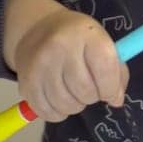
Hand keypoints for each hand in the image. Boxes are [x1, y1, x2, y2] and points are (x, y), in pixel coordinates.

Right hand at [3, 0, 126, 121]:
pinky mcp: (26, 82)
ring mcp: (40, 65)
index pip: (106, 68)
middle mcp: (60, 46)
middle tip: (90, 88)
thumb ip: (116, 70)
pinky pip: (48, 113)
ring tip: (74, 92)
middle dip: (93, 96)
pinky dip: (58, 113)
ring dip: (76, 105)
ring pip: (67, 105)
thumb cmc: (77, 38)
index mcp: (86, 33)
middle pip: (86, 91)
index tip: (109, 91)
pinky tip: (59, 99)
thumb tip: (115, 100)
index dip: (111, 88)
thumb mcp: (101, 42)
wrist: (37, 29)